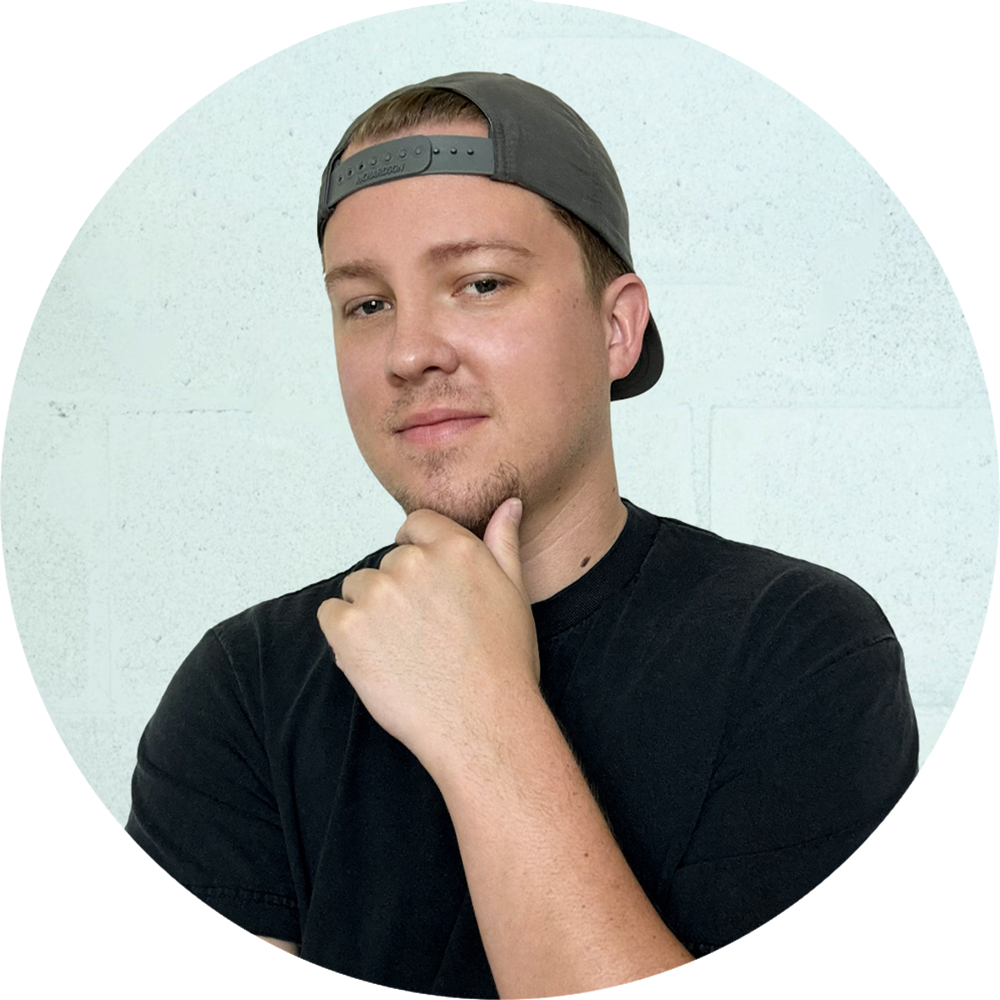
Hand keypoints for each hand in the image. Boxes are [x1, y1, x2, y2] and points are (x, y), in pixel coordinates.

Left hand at [316, 498, 540, 778]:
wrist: (483, 724)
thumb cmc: (503, 664)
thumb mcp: (514, 593)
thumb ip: (502, 542)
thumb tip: (507, 505)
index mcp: (454, 547)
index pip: (415, 525)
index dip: (418, 554)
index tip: (426, 589)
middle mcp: (412, 562)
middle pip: (386, 562)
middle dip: (397, 592)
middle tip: (423, 634)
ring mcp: (377, 594)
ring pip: (357, 588)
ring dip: (369, 613)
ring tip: (402, 651)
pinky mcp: (348, 628)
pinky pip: (331, 615)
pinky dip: (346, 636)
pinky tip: (378, 660)